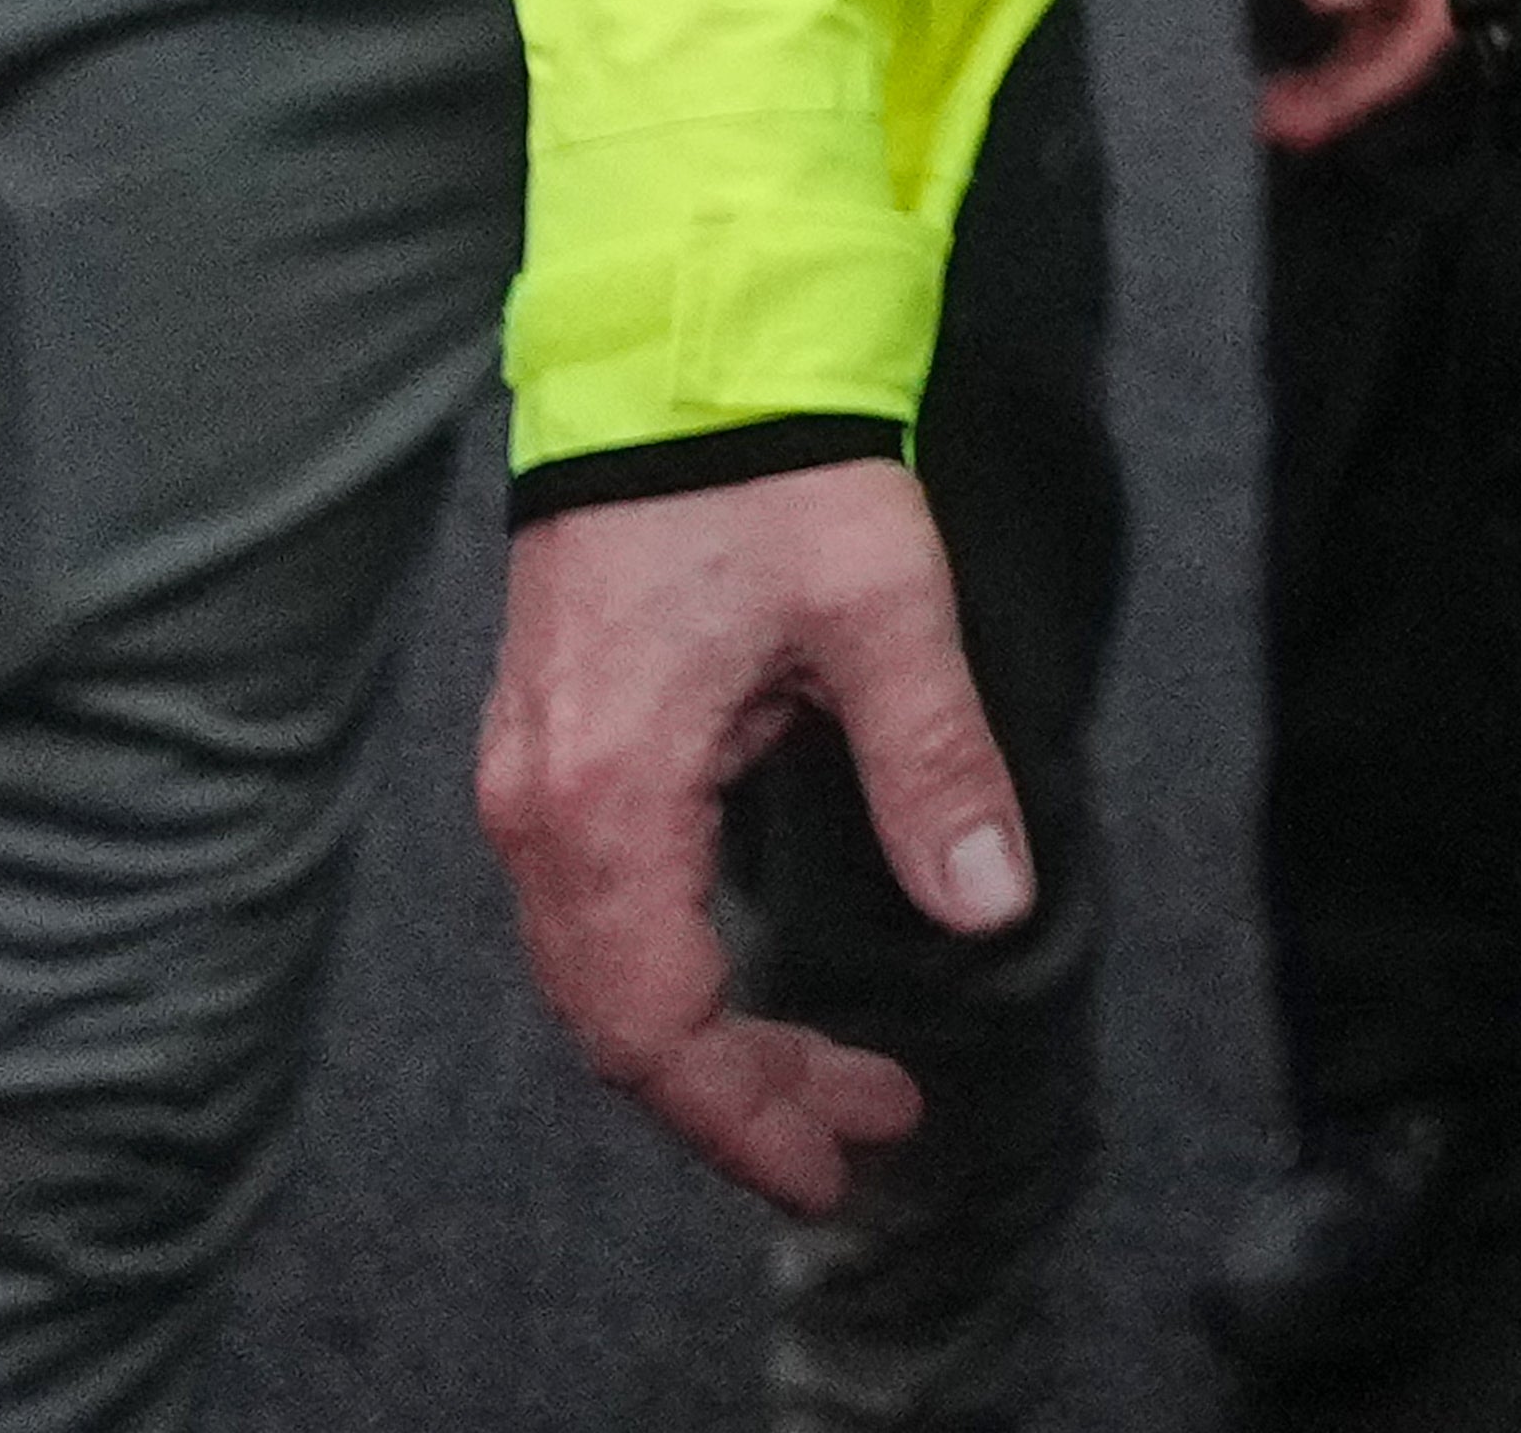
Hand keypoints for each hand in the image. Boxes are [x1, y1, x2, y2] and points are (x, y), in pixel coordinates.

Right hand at [477, 463, 1024, 1211]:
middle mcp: (537, 811)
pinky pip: (596, 913)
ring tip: (837, 1079)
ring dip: (710, 1041)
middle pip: (614, 1022)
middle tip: (865, 1129)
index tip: (836, 1162)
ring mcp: (530, 785)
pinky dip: (673, 974)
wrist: (678, 358)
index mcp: (604, 798)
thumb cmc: (771, 473)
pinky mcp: (551, 755)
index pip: (654, 1022)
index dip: (743, 1112)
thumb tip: (990, 904)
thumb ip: (935, 766)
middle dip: (738, 1096)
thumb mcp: (884, 613)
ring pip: (599, 975)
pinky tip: (754, 989)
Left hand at [1250, 0, 1460, 153]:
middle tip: (1286, 128)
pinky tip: (1287, 82)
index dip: (1388, 71)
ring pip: (1382, 39)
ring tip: (1275, 116)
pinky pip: (1362, 24)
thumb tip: (1334, 0)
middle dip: (1351, 91)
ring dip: (1336, 82)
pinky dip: (1330, 58)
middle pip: (1407, 41)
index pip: (1433, 18)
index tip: (1333, 108)